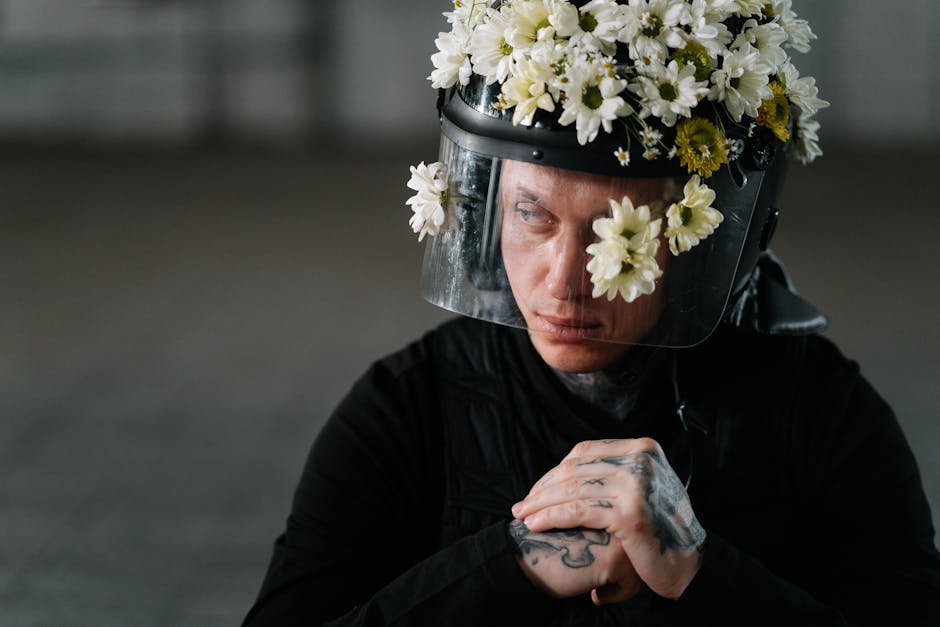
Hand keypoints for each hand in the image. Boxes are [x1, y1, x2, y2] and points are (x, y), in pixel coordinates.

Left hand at [512, 438, 705, 600]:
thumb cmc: (660, 528)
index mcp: (643, 448)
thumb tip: (570, 469)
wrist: (689, 563)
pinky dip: (551, 517)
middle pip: (575, 469)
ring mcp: (637, 485)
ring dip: (541, 503)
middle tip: (522, 505)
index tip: (537, 489)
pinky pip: (578, 511)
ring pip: (573, 489)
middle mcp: (641, 461)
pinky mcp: (630, 513)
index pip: (584, 452)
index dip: (555, 470)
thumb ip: (614, 473)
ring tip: (523, 516)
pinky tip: (535, 525)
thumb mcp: (642, 487)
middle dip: (543, 488)